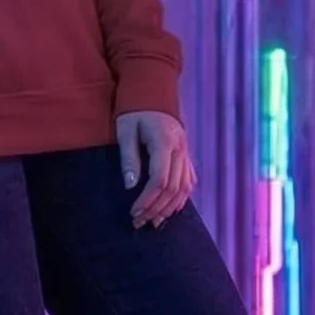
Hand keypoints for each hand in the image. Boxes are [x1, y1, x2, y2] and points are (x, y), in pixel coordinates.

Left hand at [117, 111, 195, 228]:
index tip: (133, 212)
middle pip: (173, 188)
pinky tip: (170, 210)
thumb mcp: (125, 130)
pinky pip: (189, 182)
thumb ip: (129, 157)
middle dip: (155, 209)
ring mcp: (186, 153)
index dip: (147, 199)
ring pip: (184, 189)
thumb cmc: (134, 111)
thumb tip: (130, 186)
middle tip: (138, 222)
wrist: (153, 92)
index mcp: (165, 142)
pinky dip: (181, 199)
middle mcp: (180, 149)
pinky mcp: (186, 155)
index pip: (160, 179)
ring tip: (153, 222)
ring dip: (169, 208)